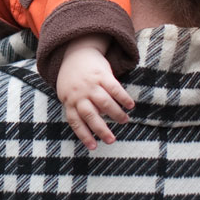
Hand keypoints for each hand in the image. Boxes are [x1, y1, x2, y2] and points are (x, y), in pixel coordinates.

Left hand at [56, 35, 134, 150]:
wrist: (77, 52)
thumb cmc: (74, 79)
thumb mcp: (68, 93)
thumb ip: (78, 108)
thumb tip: (96, 124)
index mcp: (69, 101)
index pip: (75, 122)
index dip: (84, 135)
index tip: (94, 147)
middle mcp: (79, 94)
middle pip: (90, 115)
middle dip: (101, 129)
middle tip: (112, 140)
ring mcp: (90, 84)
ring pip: (104, 103)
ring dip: (116, 114)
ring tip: (125, 121)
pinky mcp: (102, 74)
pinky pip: (114, 88)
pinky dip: (123, 98)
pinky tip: (130, 105)